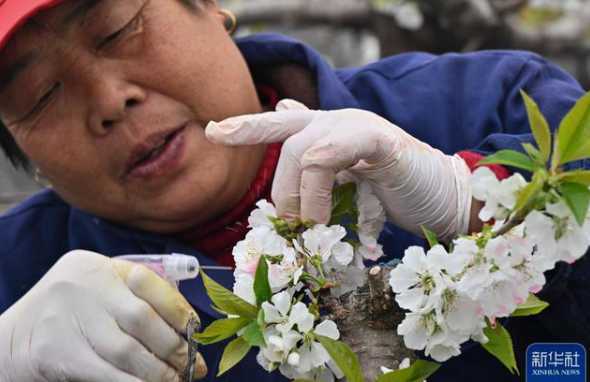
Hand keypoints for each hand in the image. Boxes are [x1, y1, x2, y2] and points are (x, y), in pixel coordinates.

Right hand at [0, 250, 206, 381]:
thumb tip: (188, 325)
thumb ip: (138, 295)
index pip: (150, 283)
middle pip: (142, 319)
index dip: (179, 310)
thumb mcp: (101, 290)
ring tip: (175, 379)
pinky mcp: (58, 354)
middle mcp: (82, 287)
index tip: (195, 332)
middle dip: (174, 346)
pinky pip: (107, 374)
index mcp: (98, 267)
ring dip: (158, 371)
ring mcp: (67, 320)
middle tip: (192, 365)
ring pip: (127, 351)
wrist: (17, 336)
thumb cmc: (75, 311)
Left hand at [206, 99, 471, 240]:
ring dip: (299, 197)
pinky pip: (330, 153)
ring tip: (311, 229)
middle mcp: (338, 120)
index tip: (214, 132)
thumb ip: (319, 181)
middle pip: (284, 135)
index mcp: (329, 131)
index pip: (282, 122)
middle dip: (280, 185)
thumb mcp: (348, 189)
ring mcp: (358, 125)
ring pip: (302, 148)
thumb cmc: (394, 198)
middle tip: (289, 226)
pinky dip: (318, 189)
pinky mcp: (378, 140)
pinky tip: (324, 217)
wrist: (445, 199)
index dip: (247, 125)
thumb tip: (291, 195)